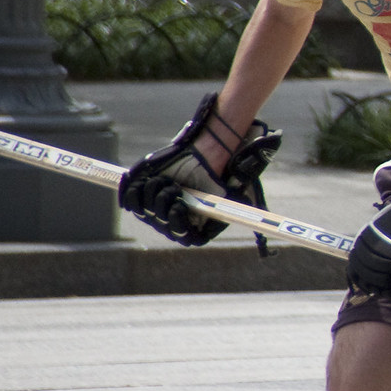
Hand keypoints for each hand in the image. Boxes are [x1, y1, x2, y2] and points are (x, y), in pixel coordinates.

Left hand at [118, 92, 279, 245]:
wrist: (201, 154)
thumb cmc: (215, 174)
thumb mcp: (232, 195)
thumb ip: (241, 212)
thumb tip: (259, 226)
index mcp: (195, 227)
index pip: (182, 236)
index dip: (176, 223)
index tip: (179, 205)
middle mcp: (174, 222)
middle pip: (161, 224)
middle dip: (165, 201)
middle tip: (174, 185)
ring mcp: (156, 211)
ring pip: (146, 211)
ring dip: (155, 191)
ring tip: (166, 179)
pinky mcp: (141, 197)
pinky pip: (130, 201)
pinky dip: (137, 189)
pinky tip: (152, 179)